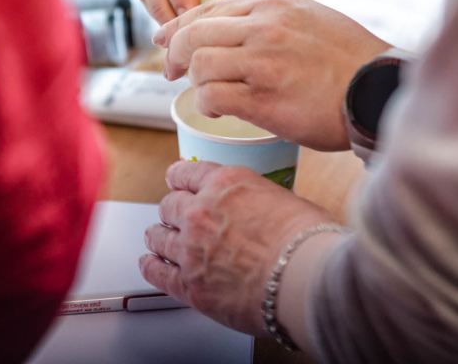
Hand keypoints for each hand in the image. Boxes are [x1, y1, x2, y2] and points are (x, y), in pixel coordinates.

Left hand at [140, 160, 334, 335]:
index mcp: (225, 183)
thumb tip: (264, 212)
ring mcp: (190, 248)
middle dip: (172, 210)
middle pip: (169, 205)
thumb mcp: (285, 199)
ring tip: (159, 239)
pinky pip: (157, 272)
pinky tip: (151, 264)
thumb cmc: (306, 239)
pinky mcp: (189, 284)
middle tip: (175, 216)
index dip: (179, 177)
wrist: (303, 276)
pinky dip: (151, 266)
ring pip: (158, 236)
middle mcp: (201, 211)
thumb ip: (260, 201)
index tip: (176, 180)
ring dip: (159, 237)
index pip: (187, 172)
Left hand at [153, 0, 389, 150]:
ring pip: (199, 63)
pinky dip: (206, 103)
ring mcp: (263, 61)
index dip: (182, 25)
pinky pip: (212, 96)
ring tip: (202, 93)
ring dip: (194, 80)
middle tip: (171, 70)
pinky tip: (217, 110)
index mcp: (276, 4)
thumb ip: (276, 19)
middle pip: (195, 33)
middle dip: (176, 53)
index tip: (168, 39)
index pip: (212, 7)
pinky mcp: (263, 98)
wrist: (379, 91)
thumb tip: (240, 28)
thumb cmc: (352, 62)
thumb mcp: (314, 19)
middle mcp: (265, 27)